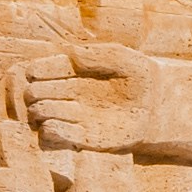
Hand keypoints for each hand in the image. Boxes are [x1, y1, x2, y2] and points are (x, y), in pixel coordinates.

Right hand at [21, 45, 157, 157]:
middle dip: (34, 93)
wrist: (158, 106)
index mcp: (74, 71)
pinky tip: (51, 126)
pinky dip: (52, 132)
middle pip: (37, 92)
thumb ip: (98, 55)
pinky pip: (58, 137)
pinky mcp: (84, 138)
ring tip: (44, 109)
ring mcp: (75, 116)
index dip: (36, 70)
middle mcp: (70, 93)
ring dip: (40, 111)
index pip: (44, 69)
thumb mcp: (123, 58)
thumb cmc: (140, 76)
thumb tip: (71, 53)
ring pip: (43, 113)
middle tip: (36, 94)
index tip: (33, 73)